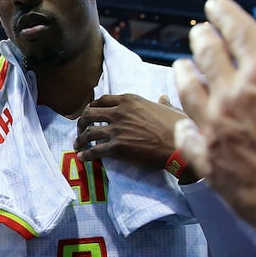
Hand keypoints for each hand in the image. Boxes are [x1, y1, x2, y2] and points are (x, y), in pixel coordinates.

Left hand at [74, 94, 194, 178]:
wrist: (178, 147)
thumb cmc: (178, 127)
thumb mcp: (170, 108)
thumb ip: (162, 103)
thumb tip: (163, 98)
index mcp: (129, 100)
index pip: (102, 100)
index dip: (93, 106)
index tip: (90, 113)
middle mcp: (119, 112)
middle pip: (89, 113)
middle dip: (81, 122)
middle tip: (81, 129)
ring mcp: (116, 130)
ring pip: (88, 132)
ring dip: (79, 139)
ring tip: (77, 144)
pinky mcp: (116, 148)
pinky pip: (94, 151)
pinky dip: (85, 155)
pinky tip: (82, 157)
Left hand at [173, 0, 255, 226]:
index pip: (239, 33)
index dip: (226, 15)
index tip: (214, 4)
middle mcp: (231, 97)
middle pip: (209, 60)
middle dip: (202, 41)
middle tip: (197, 31)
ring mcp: (217, 131)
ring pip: (190, 95)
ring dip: (184, 77)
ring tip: (179, 67)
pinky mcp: (212, 164)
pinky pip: (188, 141)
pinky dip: (183, 127)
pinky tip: (181, 123)